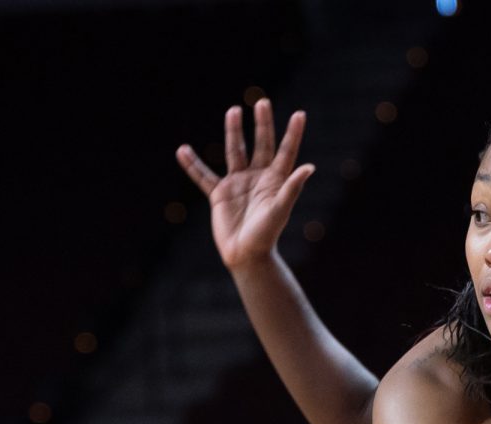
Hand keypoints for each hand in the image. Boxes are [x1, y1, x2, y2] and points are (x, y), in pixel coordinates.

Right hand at [176, 99, 314, 271]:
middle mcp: (258, 178)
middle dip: (262, 124)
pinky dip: (192, 164)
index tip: (300, 114)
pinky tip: (182, 150)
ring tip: (233, 111)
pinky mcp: (219, 194)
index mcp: (276, 181)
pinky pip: (203, 175)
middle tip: (262, 102)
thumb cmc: (267, 234)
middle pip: (261, 144)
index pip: (286, 151)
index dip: (293, 133)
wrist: (246, 255)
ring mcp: (238, 184)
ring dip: (233, 131)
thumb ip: (292, 188)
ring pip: (234, 152)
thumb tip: (309, 167)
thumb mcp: (280, 209)